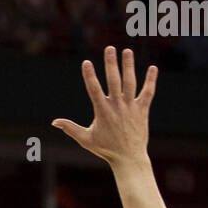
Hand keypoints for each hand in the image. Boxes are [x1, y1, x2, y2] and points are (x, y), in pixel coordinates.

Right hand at [52, 46, 156, 166]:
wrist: (129, 158)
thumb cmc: (106, 149)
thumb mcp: (86, 139)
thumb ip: (71, 128)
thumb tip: (54, 122)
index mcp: (103, 112)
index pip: (94, 90)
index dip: (90, 76)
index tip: (86, 63)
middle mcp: (117, 107)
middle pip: (114, 81)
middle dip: (111, 64)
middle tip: (109, 49)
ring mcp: (131, 107)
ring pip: (130, 83)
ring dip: (128, 66)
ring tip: (127, 51)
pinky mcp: (142, 110)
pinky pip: (148, 93)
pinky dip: (150, 81)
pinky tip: (152, 68)